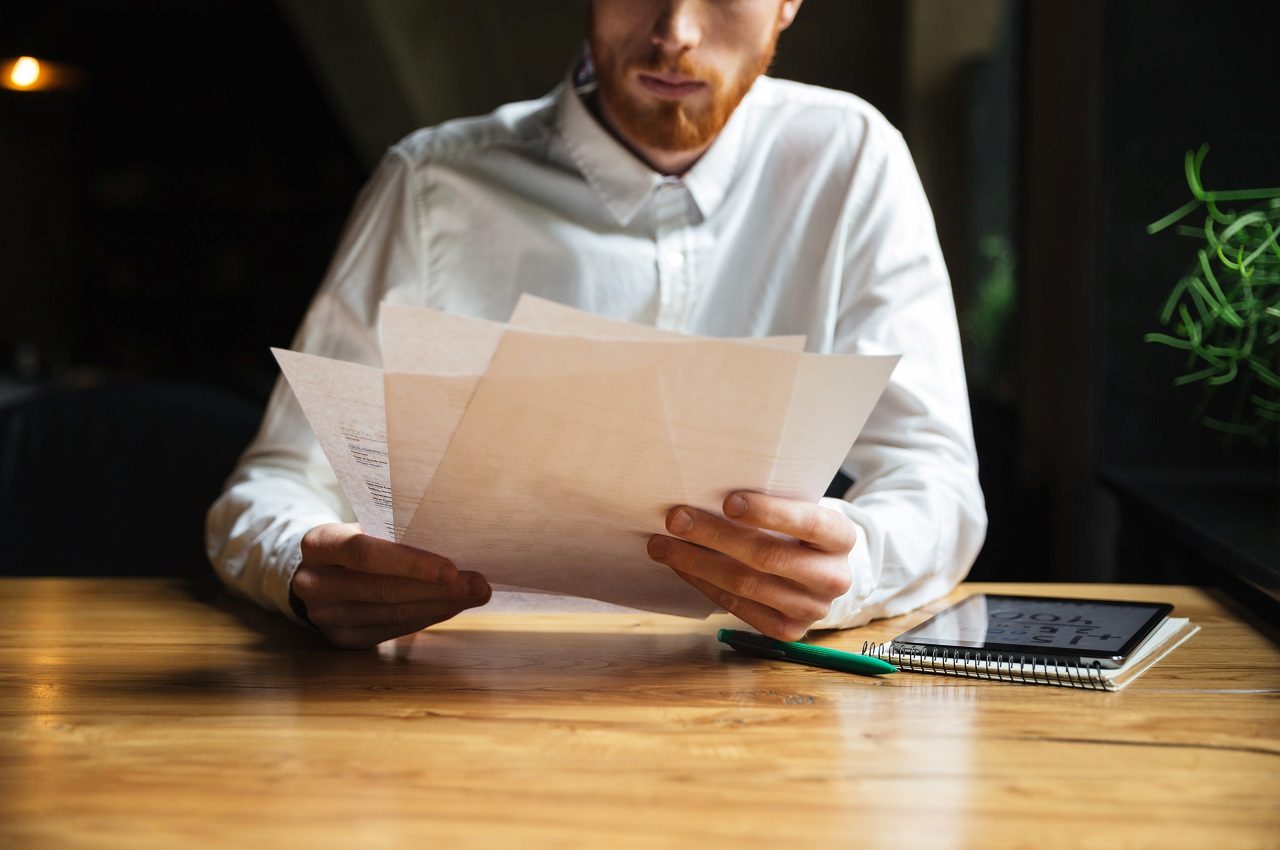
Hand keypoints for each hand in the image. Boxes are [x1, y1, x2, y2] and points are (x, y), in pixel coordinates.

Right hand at [292, 522, 490, 648]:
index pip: (365, 554)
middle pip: (383, 589)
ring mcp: (325, 616)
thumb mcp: (364, 526)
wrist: (319, 571)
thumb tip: (454, 543)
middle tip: (479, 584)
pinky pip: (392, 629)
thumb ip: (395, 533)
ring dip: (440, 605)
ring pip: (392, 613)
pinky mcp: (342, 639)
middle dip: (437, 589)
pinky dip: (427, 617)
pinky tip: (451, 607)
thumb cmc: (356, 541)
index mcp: (319, 544)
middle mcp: (315, 583)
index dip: (410, 563)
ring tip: (475, 594)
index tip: (452, 568)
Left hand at [647, 492, 855, 641]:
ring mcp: (812, 609)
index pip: (807, 522)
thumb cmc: (797, 532)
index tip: (728, 501)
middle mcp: (833, 577)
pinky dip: (704, 584)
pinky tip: (681, 567)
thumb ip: (768, 506)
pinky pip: (737, 606)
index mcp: (841, 537)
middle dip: (715, 534)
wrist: (818, 574)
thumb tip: (705, 494)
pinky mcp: (788, 631)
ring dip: (697, 563)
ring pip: (746, 584)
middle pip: (767, 555)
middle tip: (676, 518)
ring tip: (663, 545)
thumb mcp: (798, 510)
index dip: (768, 511)